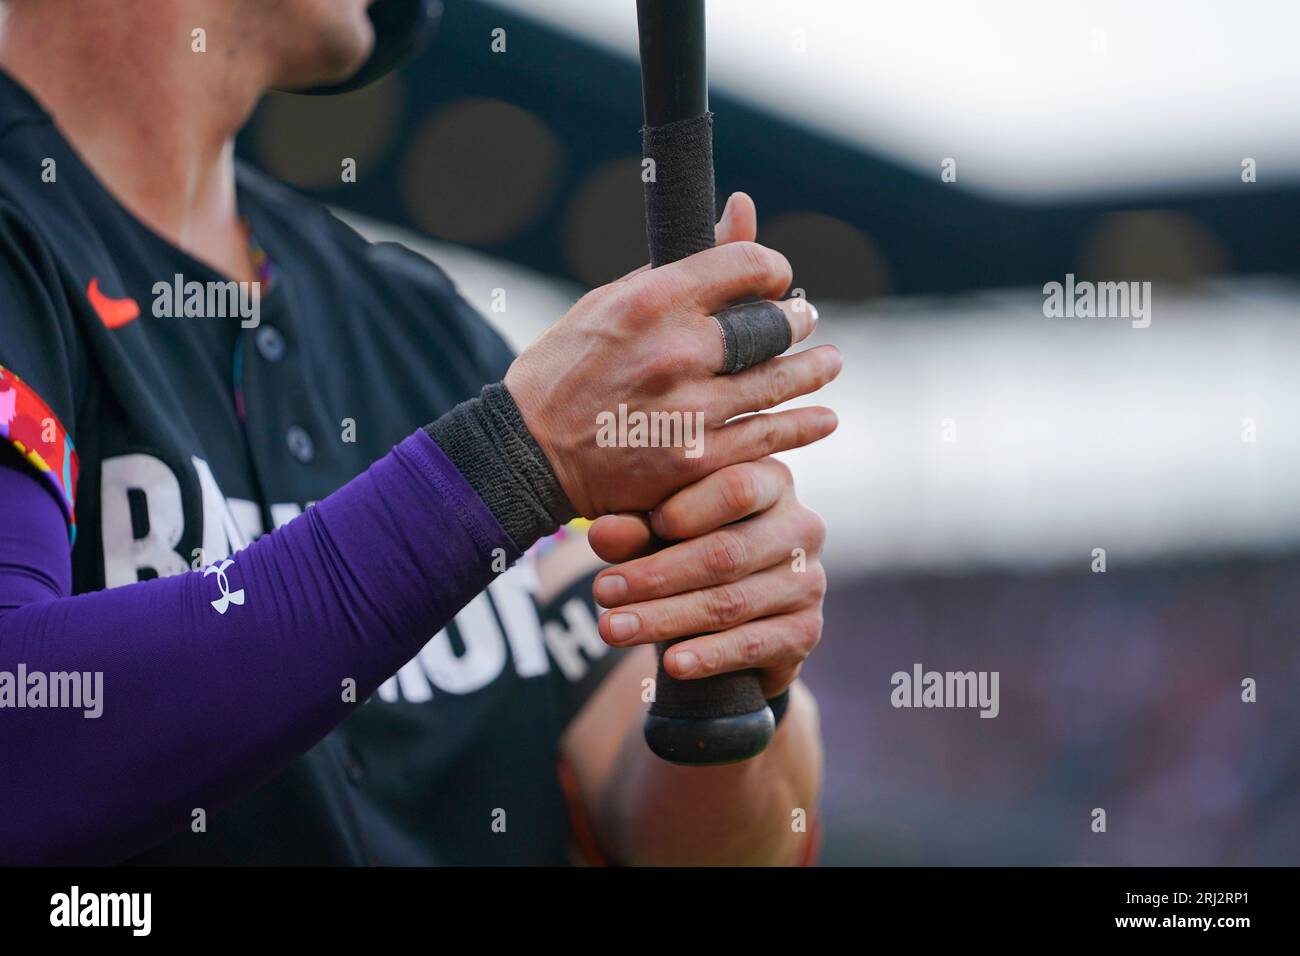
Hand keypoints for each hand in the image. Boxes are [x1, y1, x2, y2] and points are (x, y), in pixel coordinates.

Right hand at [504, 194, 840, 516]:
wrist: (528, 451)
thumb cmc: (568, 366)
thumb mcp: (613, 300)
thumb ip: (683, 262)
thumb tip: (742, 209)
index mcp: (652, 300)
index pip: (746, 265)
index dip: (773, 270)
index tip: (777, 281)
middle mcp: (676, 352)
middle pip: (771, 326)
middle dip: (796, 321)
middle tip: (806, 321)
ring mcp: (690, 411)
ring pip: (778, 383)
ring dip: (813, 371)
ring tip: (829, 363)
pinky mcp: (696, 462)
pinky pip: (768, 438)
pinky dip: (803, 426)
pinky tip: (823, 417)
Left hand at [585, 457, 827, 696]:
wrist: (732, 620)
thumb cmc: (692, 551)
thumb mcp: (661, 534)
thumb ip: (637, 528)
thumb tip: (600, 533)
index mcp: (772, 481)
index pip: (737, 487)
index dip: (683, 509)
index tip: (627, 531)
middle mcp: (801, 527)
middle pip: (727, 551)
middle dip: (656, 576)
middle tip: (601, 592)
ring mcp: (809, 582)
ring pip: (731, 602)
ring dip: (666, 619)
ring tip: (612, 630)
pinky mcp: (806, 632)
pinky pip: (752, 645)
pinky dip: (708, 656)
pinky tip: (671, 665)